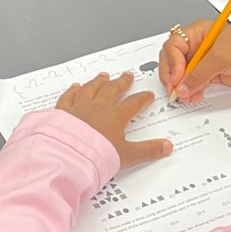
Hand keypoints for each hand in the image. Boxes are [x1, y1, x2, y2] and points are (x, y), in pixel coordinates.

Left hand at [56, 72, 172, 169]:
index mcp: (115, 116)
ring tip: (104, 76)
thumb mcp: (127, 155)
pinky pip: (69, 97)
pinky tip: (74, 87)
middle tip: (127, 76)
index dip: (142, 98)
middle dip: (121, 83)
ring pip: (91, 89)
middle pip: (112, 90)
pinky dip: (72, 91)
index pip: (133, 104)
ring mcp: (79, 107)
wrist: (69, 155)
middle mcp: (98, 107)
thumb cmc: (96, 155)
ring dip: (98, 82)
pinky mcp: (63, 112)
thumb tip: (166, 147)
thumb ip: (148, 150)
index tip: (147, 94)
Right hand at [159, 23, 230, 102]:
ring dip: (181, 85)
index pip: (174, 45)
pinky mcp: (211, 73)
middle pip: (174, 59)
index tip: (176, 77)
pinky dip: (191, 90)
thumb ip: (198, 73)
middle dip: (172, 75)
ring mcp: (203, 59)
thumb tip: (182, 86)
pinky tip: (193, 96)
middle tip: (175, 88)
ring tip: (185, 96)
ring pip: (182, 73)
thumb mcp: (220, 57)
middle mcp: (198, 44)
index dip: (172, 62)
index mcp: (198, 31)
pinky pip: (194, 82)